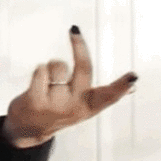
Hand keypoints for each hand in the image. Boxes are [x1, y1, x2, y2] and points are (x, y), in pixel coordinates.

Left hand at [2, 25, 137, 147]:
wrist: (27, 129)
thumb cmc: (58, 111)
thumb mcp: (83, 107)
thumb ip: (103, 95)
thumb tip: (134, 87)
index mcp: (89, 107)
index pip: (109, 96)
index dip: (121, 86)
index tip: (133, 76)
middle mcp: (74, 106)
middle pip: (84, 69)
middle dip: (79, 47)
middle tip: (74, 31)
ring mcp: (55, 104)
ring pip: (57, 66)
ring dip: (52, 67)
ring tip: (48, 82)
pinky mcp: (36, 101)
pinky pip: (41, 70)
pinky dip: (39, 71)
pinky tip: (37, 84)